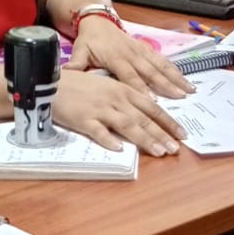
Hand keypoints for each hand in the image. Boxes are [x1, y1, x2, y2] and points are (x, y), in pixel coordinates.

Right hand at [54, 68, 185, 155]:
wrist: (51, 82)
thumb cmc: (80, 85)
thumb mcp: (107, 86)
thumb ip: (125, 100)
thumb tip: (143, 116)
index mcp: (123, 90)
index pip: (152, 107)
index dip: (168, 121)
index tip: (182, 134)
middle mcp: (115, 99)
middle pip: (144, 118)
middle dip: (162, 134)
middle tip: (176, 149)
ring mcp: (100, 109)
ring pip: (127, 125)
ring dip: (145, 139)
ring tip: (159, 152)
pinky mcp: (83, 119)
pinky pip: (98, 132)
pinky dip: (109, 140)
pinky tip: (120, 149)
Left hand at [68, 17, 193, 97]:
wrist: (97, 19)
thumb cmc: (89, 39)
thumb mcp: (79, 50)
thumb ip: (76, 65)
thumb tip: (66, 76)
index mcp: (116, 57)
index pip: (130, 76)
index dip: (141, 89)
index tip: (152, 102)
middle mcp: (132, 54)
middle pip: (151, 73)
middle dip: (166, 86)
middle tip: (180, 98)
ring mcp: (142, 51)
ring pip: (161, 67)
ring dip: (176, 79)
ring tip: (189, 91)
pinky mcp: (147, 49)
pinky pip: (163, 61)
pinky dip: (175, 70)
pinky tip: (186, 80)